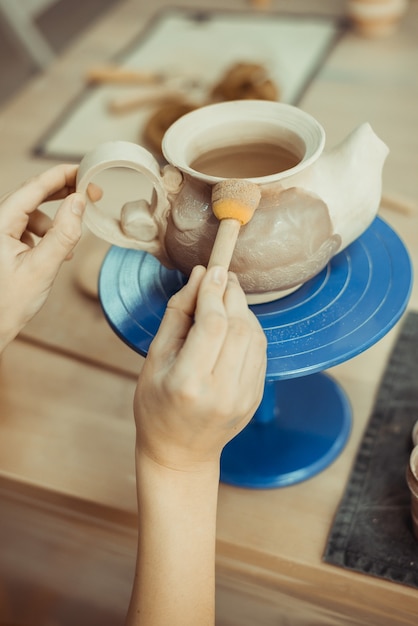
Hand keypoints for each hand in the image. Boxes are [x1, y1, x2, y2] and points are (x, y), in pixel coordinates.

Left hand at [0, 164, 99, 351]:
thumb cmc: (7, 304)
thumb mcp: (42, 267)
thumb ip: (63, 234)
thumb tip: (79, 203)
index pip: (33, 188)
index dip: (61, 176)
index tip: (83, 170)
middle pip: (32, 197)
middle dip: (62, 194)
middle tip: (89, 192)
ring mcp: (0, 234)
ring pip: (33, 214)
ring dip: (55, 223)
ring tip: (68, 244)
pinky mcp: (4, 245)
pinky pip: (29, 230)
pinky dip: (46, 236)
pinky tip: (56, 254)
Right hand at [133, 264, 266, 470]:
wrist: (180, 452)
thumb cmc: (156, 405)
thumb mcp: (155, 359)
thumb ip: (177, 315)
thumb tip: (198, 277)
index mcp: (189, 383)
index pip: (212, 325)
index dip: (214, 292)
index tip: (212, 270)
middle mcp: (222, 391)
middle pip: (239, 327)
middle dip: (232, 295)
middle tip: (222, 277)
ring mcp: (244, 397)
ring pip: (254, 337)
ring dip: (243, 310)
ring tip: (227, 297)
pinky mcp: (256, 397)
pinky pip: (260, 352)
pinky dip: (250, 329)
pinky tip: (236, 321)